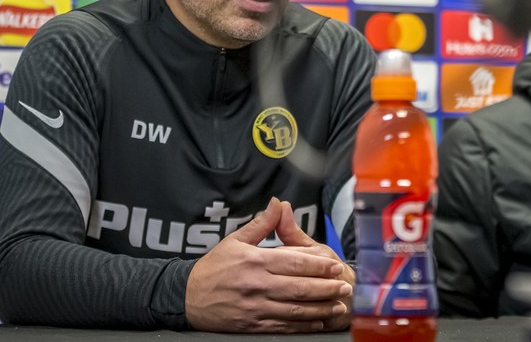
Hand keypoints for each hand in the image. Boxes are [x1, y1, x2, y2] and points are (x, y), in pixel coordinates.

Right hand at [184, 197, 351, 332]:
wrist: (186, 297)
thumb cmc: (213, 268)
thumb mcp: (235, 240)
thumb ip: (262, 224)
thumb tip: (278, 203)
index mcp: (255, 261)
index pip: (294, 262)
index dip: (318, 265)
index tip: (335, 265)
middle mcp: (257, 285)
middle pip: (299, 287)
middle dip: (326, 288)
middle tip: (345, 286)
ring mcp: (255, 307)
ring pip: (294, 309)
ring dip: (320, 309)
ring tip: (338, 305)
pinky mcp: (252, 325)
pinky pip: (282, 326)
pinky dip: (302, 326)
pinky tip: (317, 323)